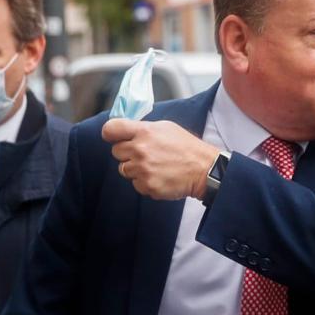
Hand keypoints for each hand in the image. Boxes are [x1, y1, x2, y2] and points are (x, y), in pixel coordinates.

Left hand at [103, 118, 217, 199]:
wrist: (204, 170)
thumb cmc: (186, 147)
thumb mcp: (166, 128)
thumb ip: (143, 128)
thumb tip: (126, 130)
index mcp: (144, 132)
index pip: (111, 129)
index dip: (110, 134)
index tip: (115, 138)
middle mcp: (140, 149)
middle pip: (116, 152)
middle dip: (127, 154)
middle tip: (146, 155)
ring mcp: (143, 169)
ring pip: (124, 170)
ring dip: (135, 170)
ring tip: (154, 167)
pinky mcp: (148, 185)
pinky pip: (136, 185)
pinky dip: (145, 183)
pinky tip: (159, 177)